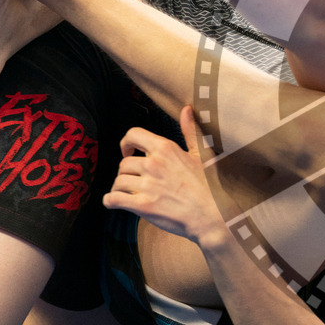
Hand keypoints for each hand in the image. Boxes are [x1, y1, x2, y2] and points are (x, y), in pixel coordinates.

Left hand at [104, 106, 226, 244]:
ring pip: (118, 182)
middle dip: (127, 173)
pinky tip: (115, 203)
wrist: (213, 215)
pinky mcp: (143, 206)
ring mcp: (148, 185)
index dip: (126, 143)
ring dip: (119, 188)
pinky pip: (113, 199)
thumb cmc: (210, 185)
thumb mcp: (201, 154)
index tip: (128, 151)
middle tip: (135, 180)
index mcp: (166, 149)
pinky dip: (110, 201)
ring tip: (129, 193)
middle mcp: (154, 164)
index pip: (133, 134)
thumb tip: (186, 109)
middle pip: (123, 163)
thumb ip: (190, 131)